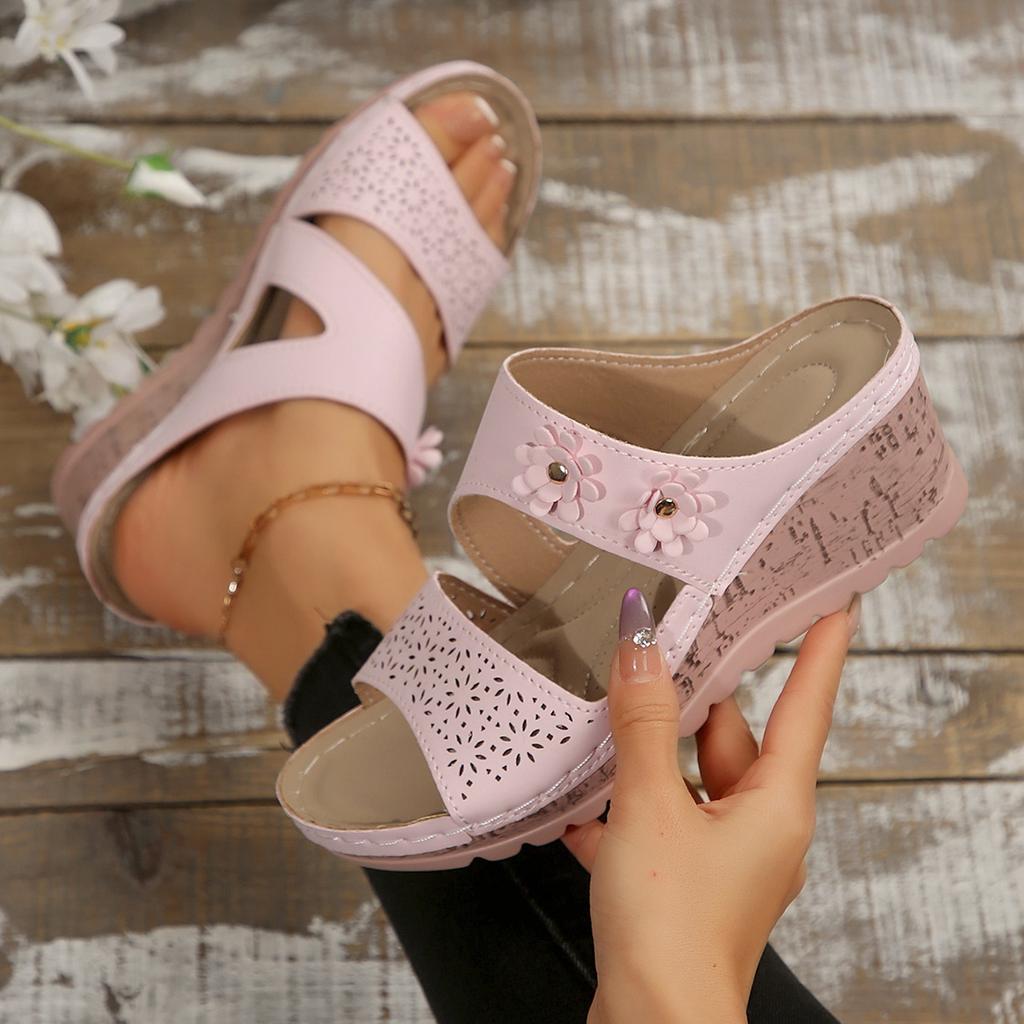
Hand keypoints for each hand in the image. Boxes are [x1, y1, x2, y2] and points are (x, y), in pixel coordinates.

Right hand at [563, 588, 858, 1023]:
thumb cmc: (670, 930)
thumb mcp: (650, 806)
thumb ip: (645, 722)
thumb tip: (643, 649)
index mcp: (776, 805)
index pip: (807, 705)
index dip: (821, 649)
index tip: (834, 603)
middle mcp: (760, 829)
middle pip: (732, 739)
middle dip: (691, 701)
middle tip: (661, 651)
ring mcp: (724, 860)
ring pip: (689, 781)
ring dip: (646, 759)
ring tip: (605, 724)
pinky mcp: (688, 885)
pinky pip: (661, 825)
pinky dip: (625, 811)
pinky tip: (580, 808)